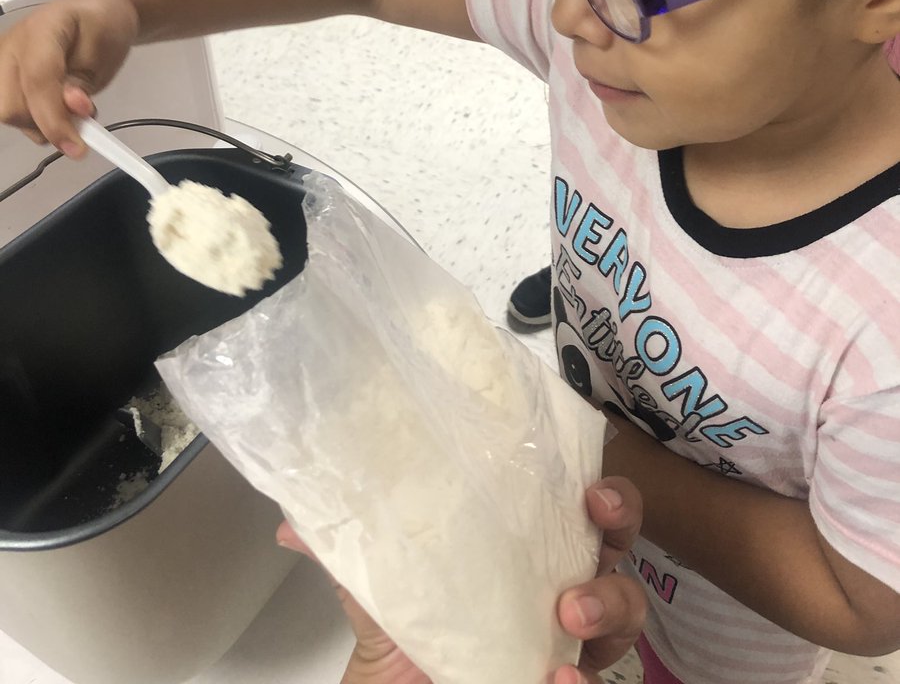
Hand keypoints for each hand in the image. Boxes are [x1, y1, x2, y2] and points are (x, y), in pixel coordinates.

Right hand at [0, 0, 138, 154]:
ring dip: (44, 125)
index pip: (37, 80)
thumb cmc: (103, 26)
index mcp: (40, 30)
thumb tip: (73, 108)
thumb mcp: (105, 48)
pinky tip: (59, 111)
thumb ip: (84, 80)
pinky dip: (38, 122)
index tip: (78, 147)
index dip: (55, 118)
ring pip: (9, 114)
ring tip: (75, 111)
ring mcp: (3, 62)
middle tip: (82, 121)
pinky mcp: (4, 78)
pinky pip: (14, 114)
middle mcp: (11, 47)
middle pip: (11, 105)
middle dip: (47, 123)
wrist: (96, 12)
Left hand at [275, 474, 645, 683]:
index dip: (603, 488)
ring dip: (611, 603)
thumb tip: (291, 523)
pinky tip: (558, 679)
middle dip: (621, 526)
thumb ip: (346, 549)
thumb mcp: (377, 588)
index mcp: (525, 544)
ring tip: (569, 612)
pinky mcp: (563, 680)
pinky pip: (590, 682)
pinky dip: (580, 682)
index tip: (593, 485)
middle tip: (595, 520)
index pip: (580, 503)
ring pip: (627, 615)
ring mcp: (571, 644)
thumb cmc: (402, 638)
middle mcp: (560, 584)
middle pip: (619, 546)